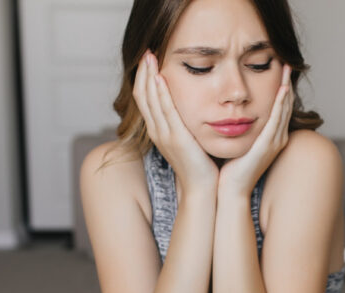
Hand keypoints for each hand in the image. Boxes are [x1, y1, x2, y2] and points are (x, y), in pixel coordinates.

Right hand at [133, 50, 218, 196]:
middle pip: (142, 95)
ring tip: (150, 56)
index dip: (143, 78)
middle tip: (146, 51)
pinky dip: (161, 92)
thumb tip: (188, 107)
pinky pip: (165, 110)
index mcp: (158, 131)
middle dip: (143, 72)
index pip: (144, 99)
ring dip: (149, 76)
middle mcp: (156, 131)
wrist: (202, 189)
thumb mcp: (188, 140)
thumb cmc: (200, 165)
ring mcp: (164, 135)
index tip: (148, 60)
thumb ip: (184, 123)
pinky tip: (161, 77)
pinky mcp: (176, 138)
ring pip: (150, 100)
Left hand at [218, 64, 293, 196]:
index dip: (280, 90)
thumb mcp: (236, 142)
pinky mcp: (268, 146)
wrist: (228, 190)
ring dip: (286, 88)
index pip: (279, 109)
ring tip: (286, 69)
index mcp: (270, 138)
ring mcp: (275, 142)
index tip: (278, 70)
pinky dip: (280, 104)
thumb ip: (237, 127)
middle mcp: (277, 139)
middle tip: (287, 62)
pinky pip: (277, 120)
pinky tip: (281, 90)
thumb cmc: (229, 169)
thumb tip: (230, 113)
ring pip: (283, 110)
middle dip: (286, 83)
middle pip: (285, 105)